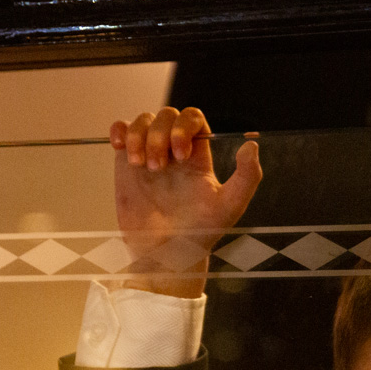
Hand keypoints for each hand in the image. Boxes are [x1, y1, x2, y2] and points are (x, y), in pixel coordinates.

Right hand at [111, 106, 262, 297]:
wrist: (165, 254)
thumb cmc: (199, 234)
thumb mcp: (230, 207)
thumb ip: (248, 177)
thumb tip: (251, 144)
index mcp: (198, 157)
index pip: (193, 119)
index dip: (185, 127)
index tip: (181, 155)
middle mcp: (174, 152)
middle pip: (166, 115)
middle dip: (159, 135)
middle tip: (158, 167)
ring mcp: (150, 155)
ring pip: (143, 120)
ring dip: (139, 135)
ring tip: (140, 165)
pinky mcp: (127, 163)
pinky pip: (122, 130)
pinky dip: (119, 129)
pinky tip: (121, 146)